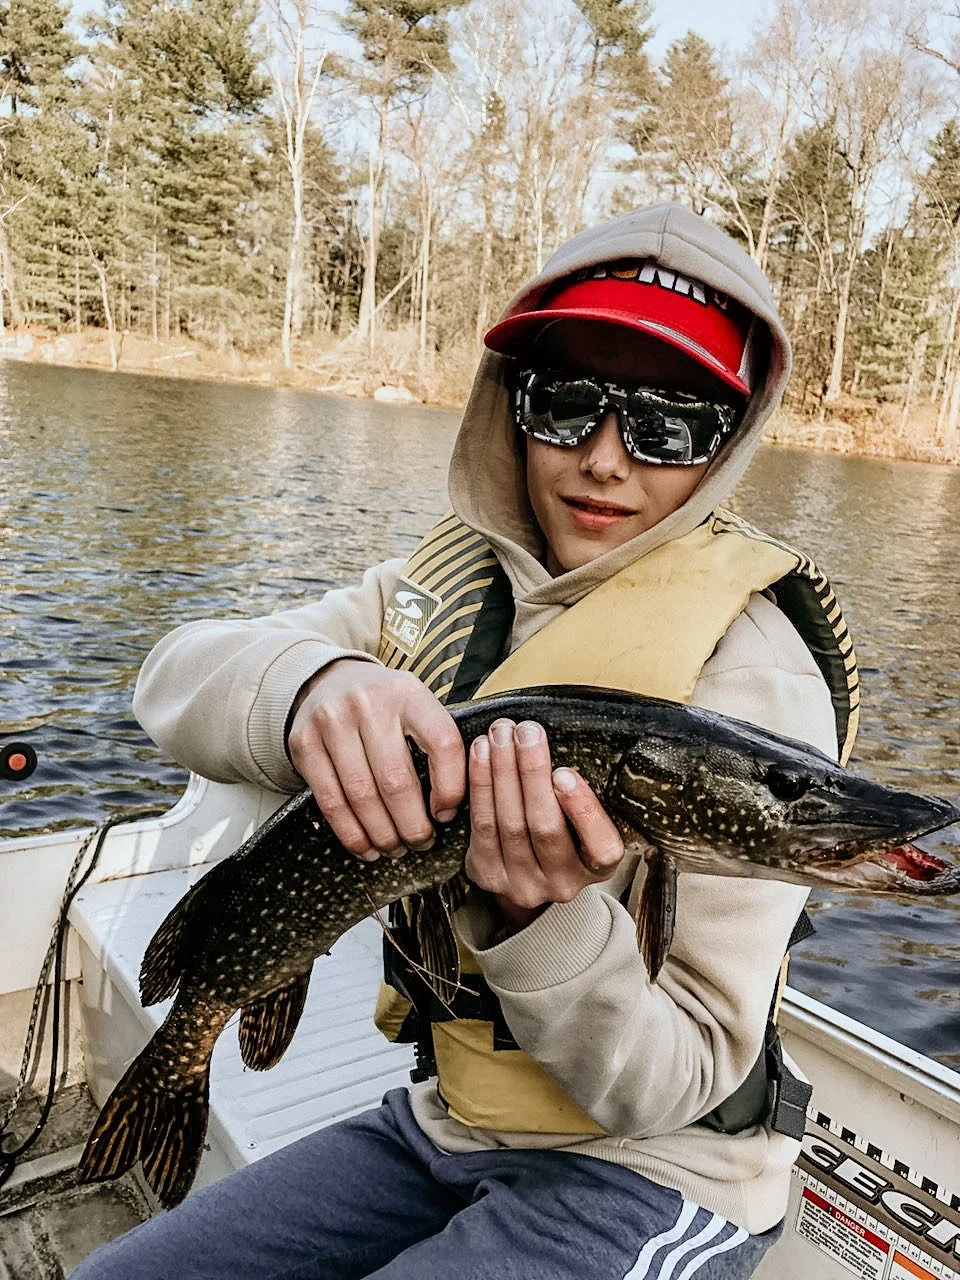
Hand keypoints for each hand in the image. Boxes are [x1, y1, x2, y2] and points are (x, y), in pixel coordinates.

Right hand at [287, 660, 464, 860]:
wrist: (327, 680)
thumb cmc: (382, 704)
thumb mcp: (414, 704)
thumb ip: (435, 741)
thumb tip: (451, 808)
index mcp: (408, 693)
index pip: (443, 743)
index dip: (450, 788)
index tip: (446, 814)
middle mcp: (368, 703)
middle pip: (397, 780)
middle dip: (412, 824)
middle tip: (421, 843)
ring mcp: (332, 721)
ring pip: (362, 795)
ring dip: (382, 833)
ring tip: (394, 848)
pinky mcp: (304, 743)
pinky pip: (330, 800)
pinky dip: (350, 832)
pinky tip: (365, 846)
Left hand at [464, 718, 623, 930]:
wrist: (527, 869)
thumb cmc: (564, 828)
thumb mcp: (586, 820)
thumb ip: (582, 794)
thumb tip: (557, 746)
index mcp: (597, 868)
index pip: (602, 848)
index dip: (583, 811)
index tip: (564, 773)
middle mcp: (562, 884)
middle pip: (545, 827)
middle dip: (533, 773)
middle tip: (527, 732)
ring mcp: (523, 884)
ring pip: (510, 823)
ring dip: (503, 771)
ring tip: (501, 734)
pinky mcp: (490, 875)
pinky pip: (482, 825)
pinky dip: (480, 785)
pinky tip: (481, 753)